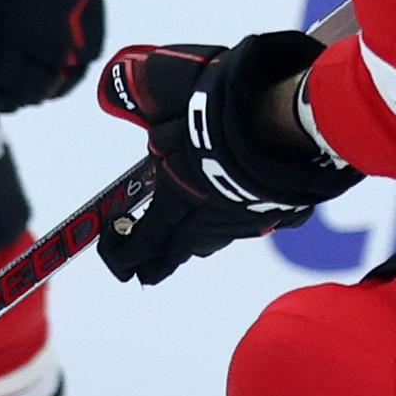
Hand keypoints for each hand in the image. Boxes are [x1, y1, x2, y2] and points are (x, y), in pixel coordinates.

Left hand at [94, 32, 357, 284]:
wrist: (276, 125)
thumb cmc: (220, 122)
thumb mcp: (176, 123)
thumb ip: (162, 139)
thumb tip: (156, 144)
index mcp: (179, 199)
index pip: (148, 238)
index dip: (128, 254)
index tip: (119, 264)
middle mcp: (210, 219)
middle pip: (181, 250)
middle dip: (160, 264)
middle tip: (147, 273)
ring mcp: (243, 219)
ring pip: (216, 239)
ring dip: (198, 242)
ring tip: (189, 244)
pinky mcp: (274, 211)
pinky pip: (253, 222)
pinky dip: (240, 221)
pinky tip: (244, 214)